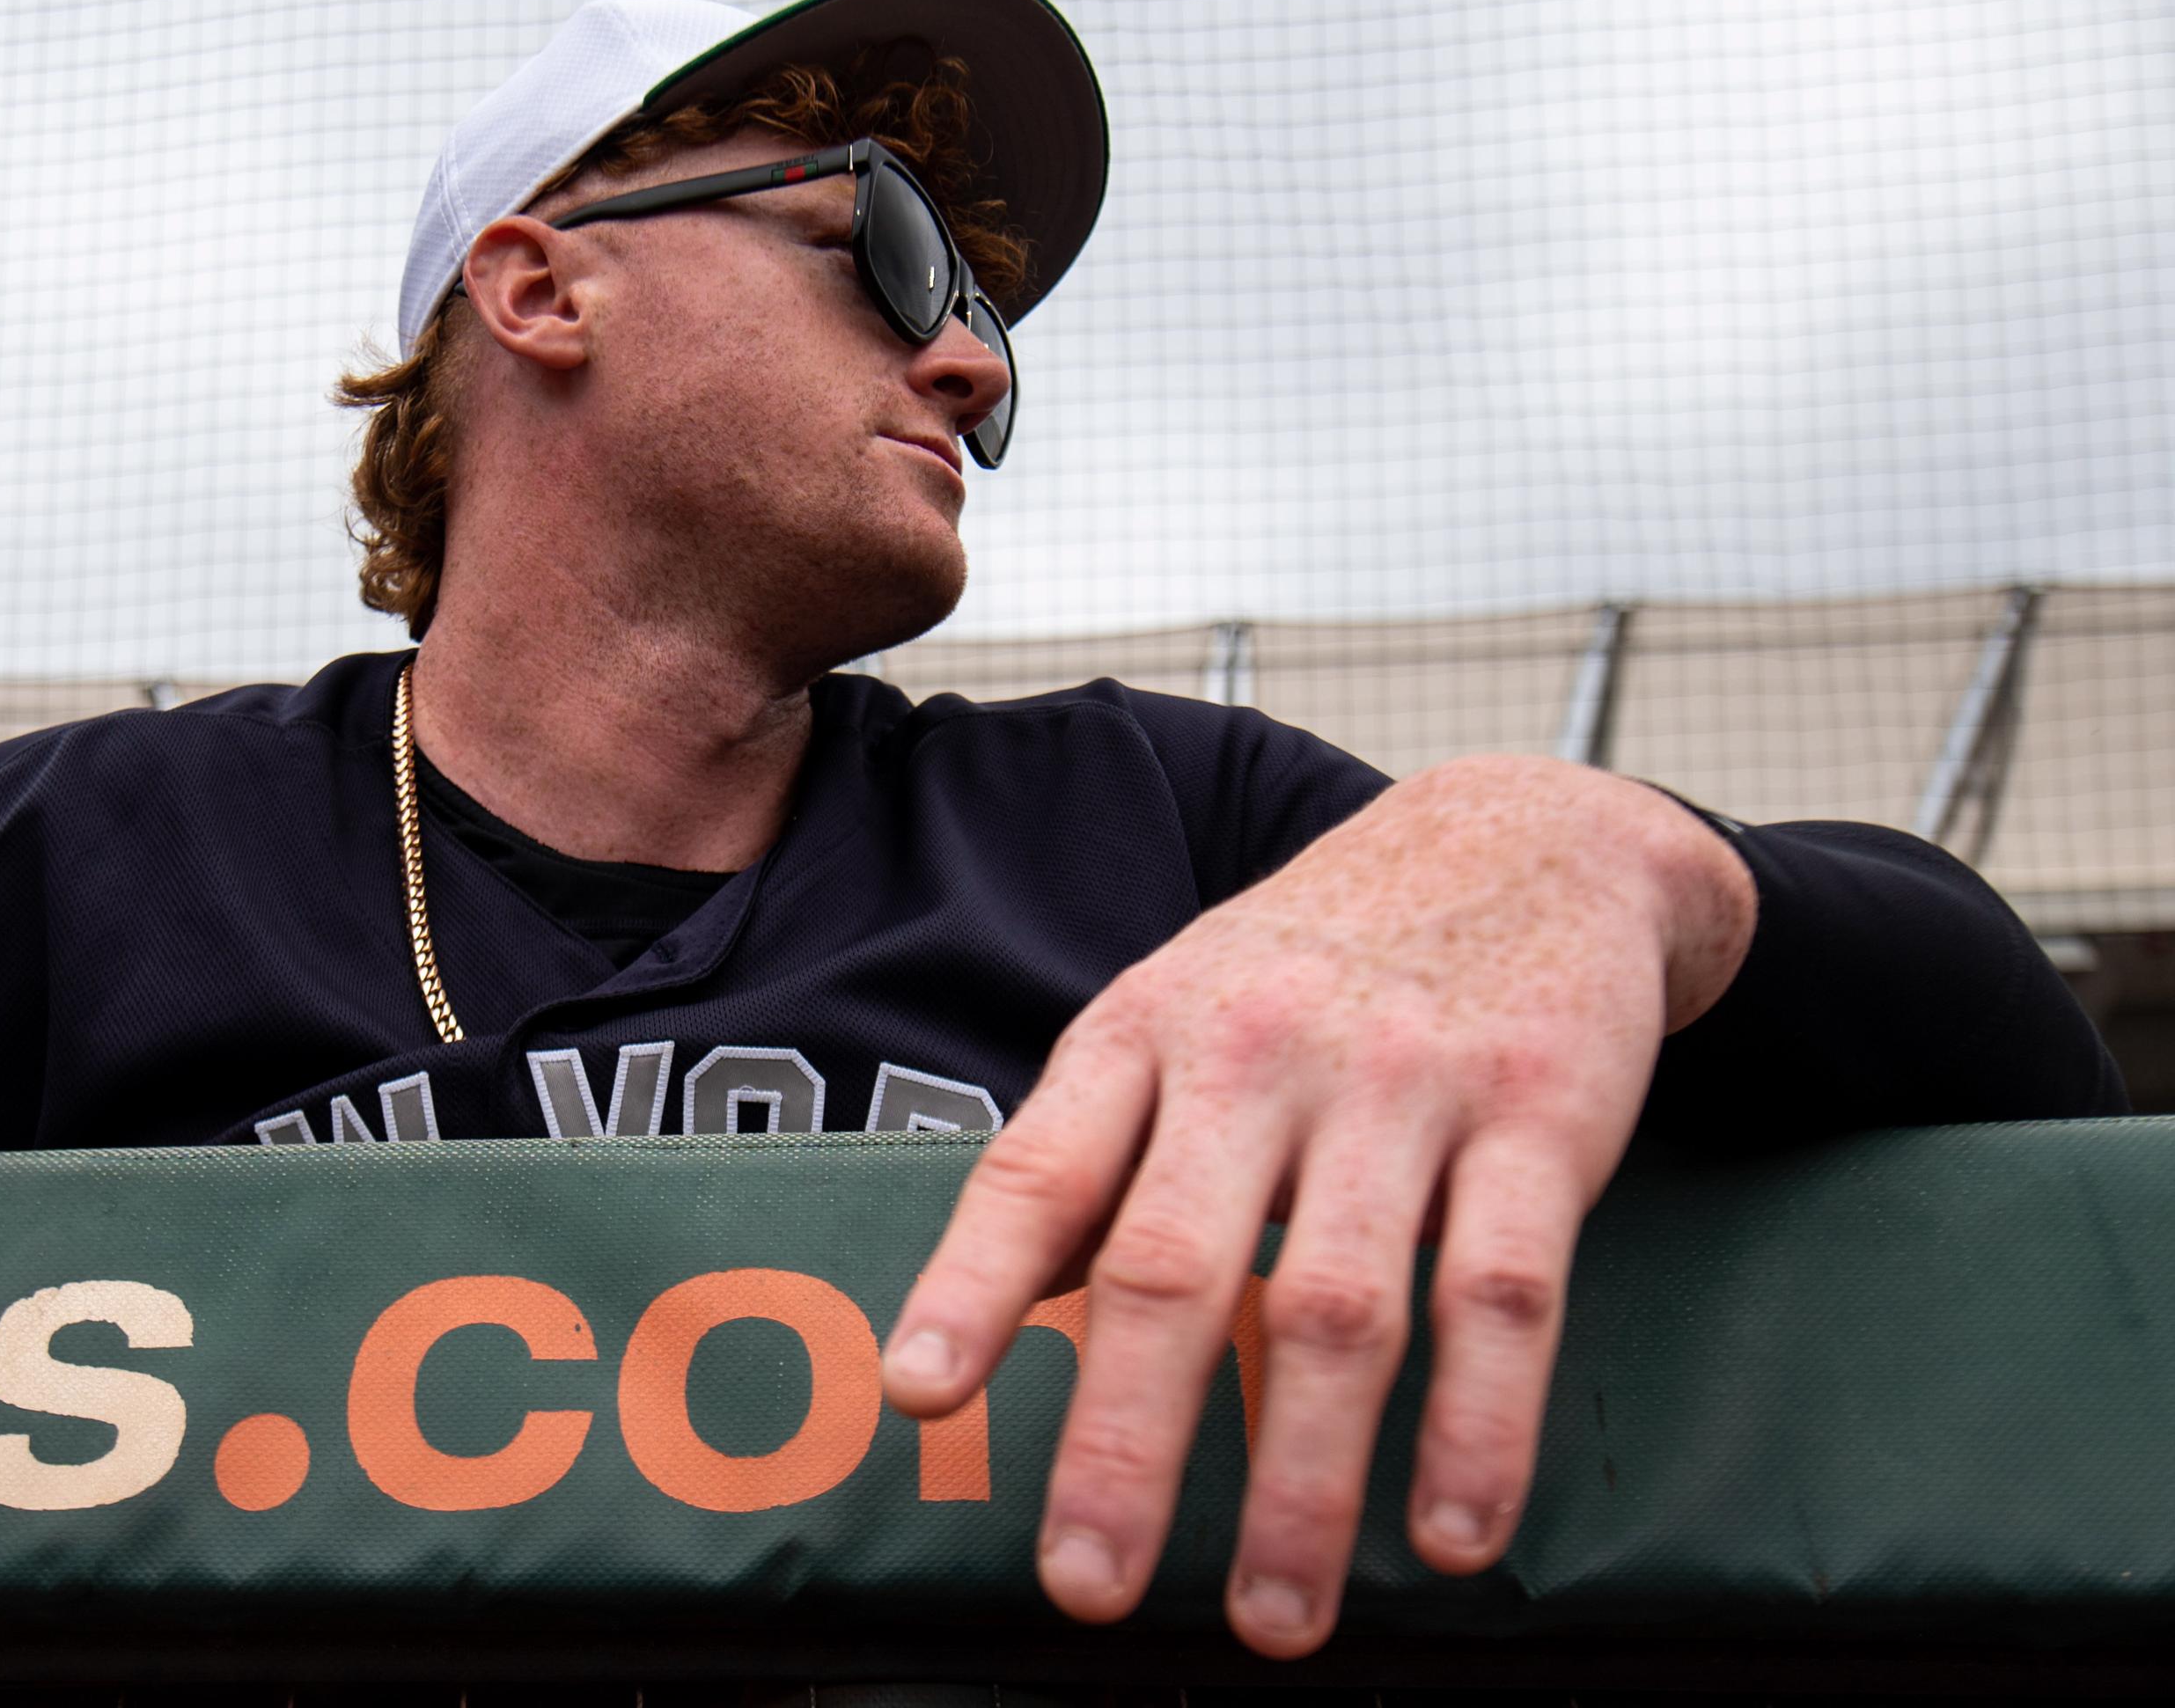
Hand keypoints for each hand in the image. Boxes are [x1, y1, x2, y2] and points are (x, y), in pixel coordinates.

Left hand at [880, 757, 1753, 1657]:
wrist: (1523, 835)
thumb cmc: (1313, 960)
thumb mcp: (1174, 1013)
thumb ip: (1091, 1153)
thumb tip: (983, 1318)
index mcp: (1144, 1033)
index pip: (1037, 1172)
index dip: (971, 1287)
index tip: (918, 1397)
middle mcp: (1257, 1055)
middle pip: (1171, 1269)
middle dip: (1124, 1440)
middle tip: (1086, 1584)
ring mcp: (1401, 1087)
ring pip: (1336, 1311)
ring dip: (1301, 1485)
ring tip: (1270, 1619)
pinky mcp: (1538, 1118)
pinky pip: (1500, 1296)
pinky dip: (1478, 1429)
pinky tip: (1449, 1536)